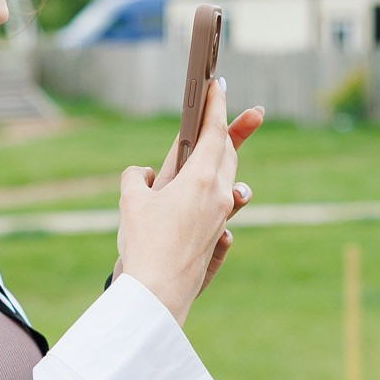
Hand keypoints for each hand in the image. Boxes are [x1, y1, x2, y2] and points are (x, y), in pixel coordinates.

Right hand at [114, 80, 262, 324]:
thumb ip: (136, 179)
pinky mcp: (218, 239)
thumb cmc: (144, 246)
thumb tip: (143, 175)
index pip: (213, 132)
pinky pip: (225, 208)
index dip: (215, 105)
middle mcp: (220, 196)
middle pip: (229, 154)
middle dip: (231, 131)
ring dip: (227, 163)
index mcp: (202, 179)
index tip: (217, 84)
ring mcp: (223, 219)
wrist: (158, 295)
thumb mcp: (130, 202)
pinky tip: (214, 198)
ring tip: (225, 152)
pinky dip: (220, 195)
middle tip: (248, 113)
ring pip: (231, 181)